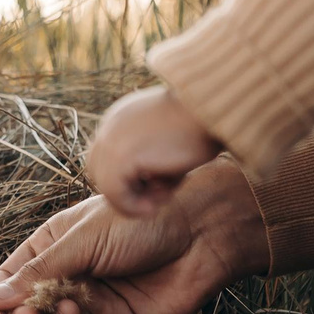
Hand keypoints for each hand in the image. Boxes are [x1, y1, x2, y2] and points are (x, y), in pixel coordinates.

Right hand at [0, 156, 266, 313]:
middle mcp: (73, 277)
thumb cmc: (141, 222)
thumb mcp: (83, 240)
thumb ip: (40, 273)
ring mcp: (96, 304)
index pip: (14, 277)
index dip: (0, 298)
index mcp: (56, 246)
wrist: (202, 234)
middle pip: (32, 308)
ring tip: (74, 312)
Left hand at [84, 87, 224, 216]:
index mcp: (122, 119)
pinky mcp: (120, 155)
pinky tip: (154, 207)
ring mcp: (111, 140)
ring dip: (133, 201)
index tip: (157, 185)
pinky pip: (115, 193)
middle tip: (159, 195)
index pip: (108, 158)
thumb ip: (155, 153)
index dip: (128, 179)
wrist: (212, 105)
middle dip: (127, 191)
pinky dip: (132, 207)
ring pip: (107, 186)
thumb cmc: (204, 123)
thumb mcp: (172, 136)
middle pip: (101, 173)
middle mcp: (111, 127)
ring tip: (164, 197)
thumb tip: (152, 181)